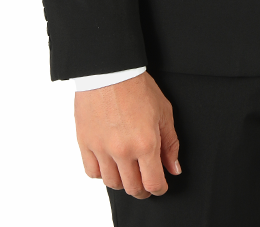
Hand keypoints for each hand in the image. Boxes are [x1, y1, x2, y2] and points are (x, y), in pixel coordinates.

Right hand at [75, 72, 180, 197]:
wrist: (110, 70)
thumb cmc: (137, 87)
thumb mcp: (163, 111)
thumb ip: (170, 143)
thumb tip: (173, 168)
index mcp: (146, 143)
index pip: (153, 183)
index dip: (159, 188)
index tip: (161, 186)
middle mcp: (123, 150)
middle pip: (132, 188)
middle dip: (143, 189)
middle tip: (145, 181)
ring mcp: (102, 148)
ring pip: (112, 183)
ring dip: (123, 182)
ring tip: (128, 172)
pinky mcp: (85, 143)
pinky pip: (92, 172)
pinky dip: (102, 173)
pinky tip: (110, 163)